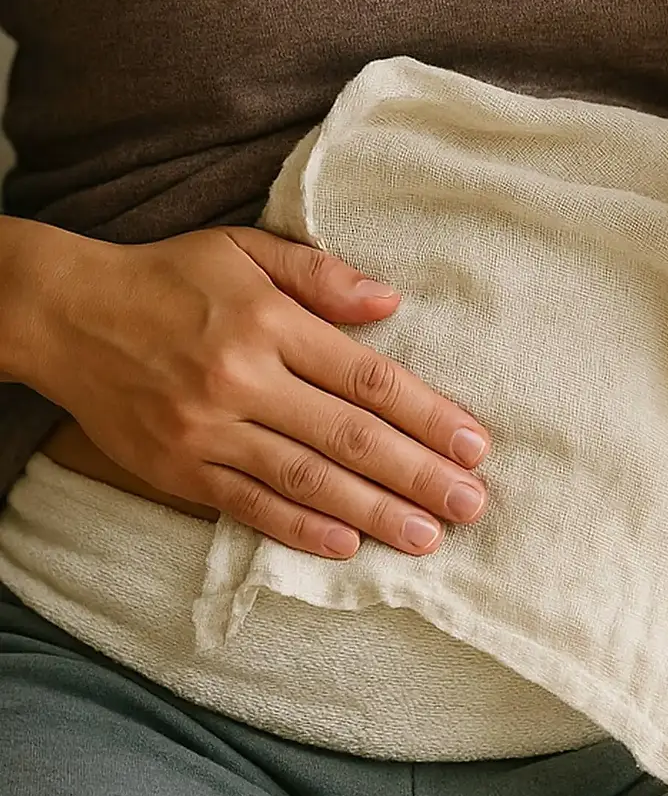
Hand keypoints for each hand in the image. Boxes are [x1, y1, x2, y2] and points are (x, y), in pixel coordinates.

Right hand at [10, 224, 489, 557]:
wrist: (66, 315)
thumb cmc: (168, 277)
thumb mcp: (242, 250)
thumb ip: (319, 274)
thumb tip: (391, 303)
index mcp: (267, 323)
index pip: (366, 377)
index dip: (426, 414)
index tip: (474, 444)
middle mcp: (242, 379)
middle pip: (348, 436)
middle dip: (417, 474)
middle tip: (471, 505)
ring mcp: (208, 430)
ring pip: (306, 479)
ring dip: (373, 513)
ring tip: (427, 537)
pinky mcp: (178, 469)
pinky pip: (247, 506)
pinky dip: (299, 529)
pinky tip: (346, 546)